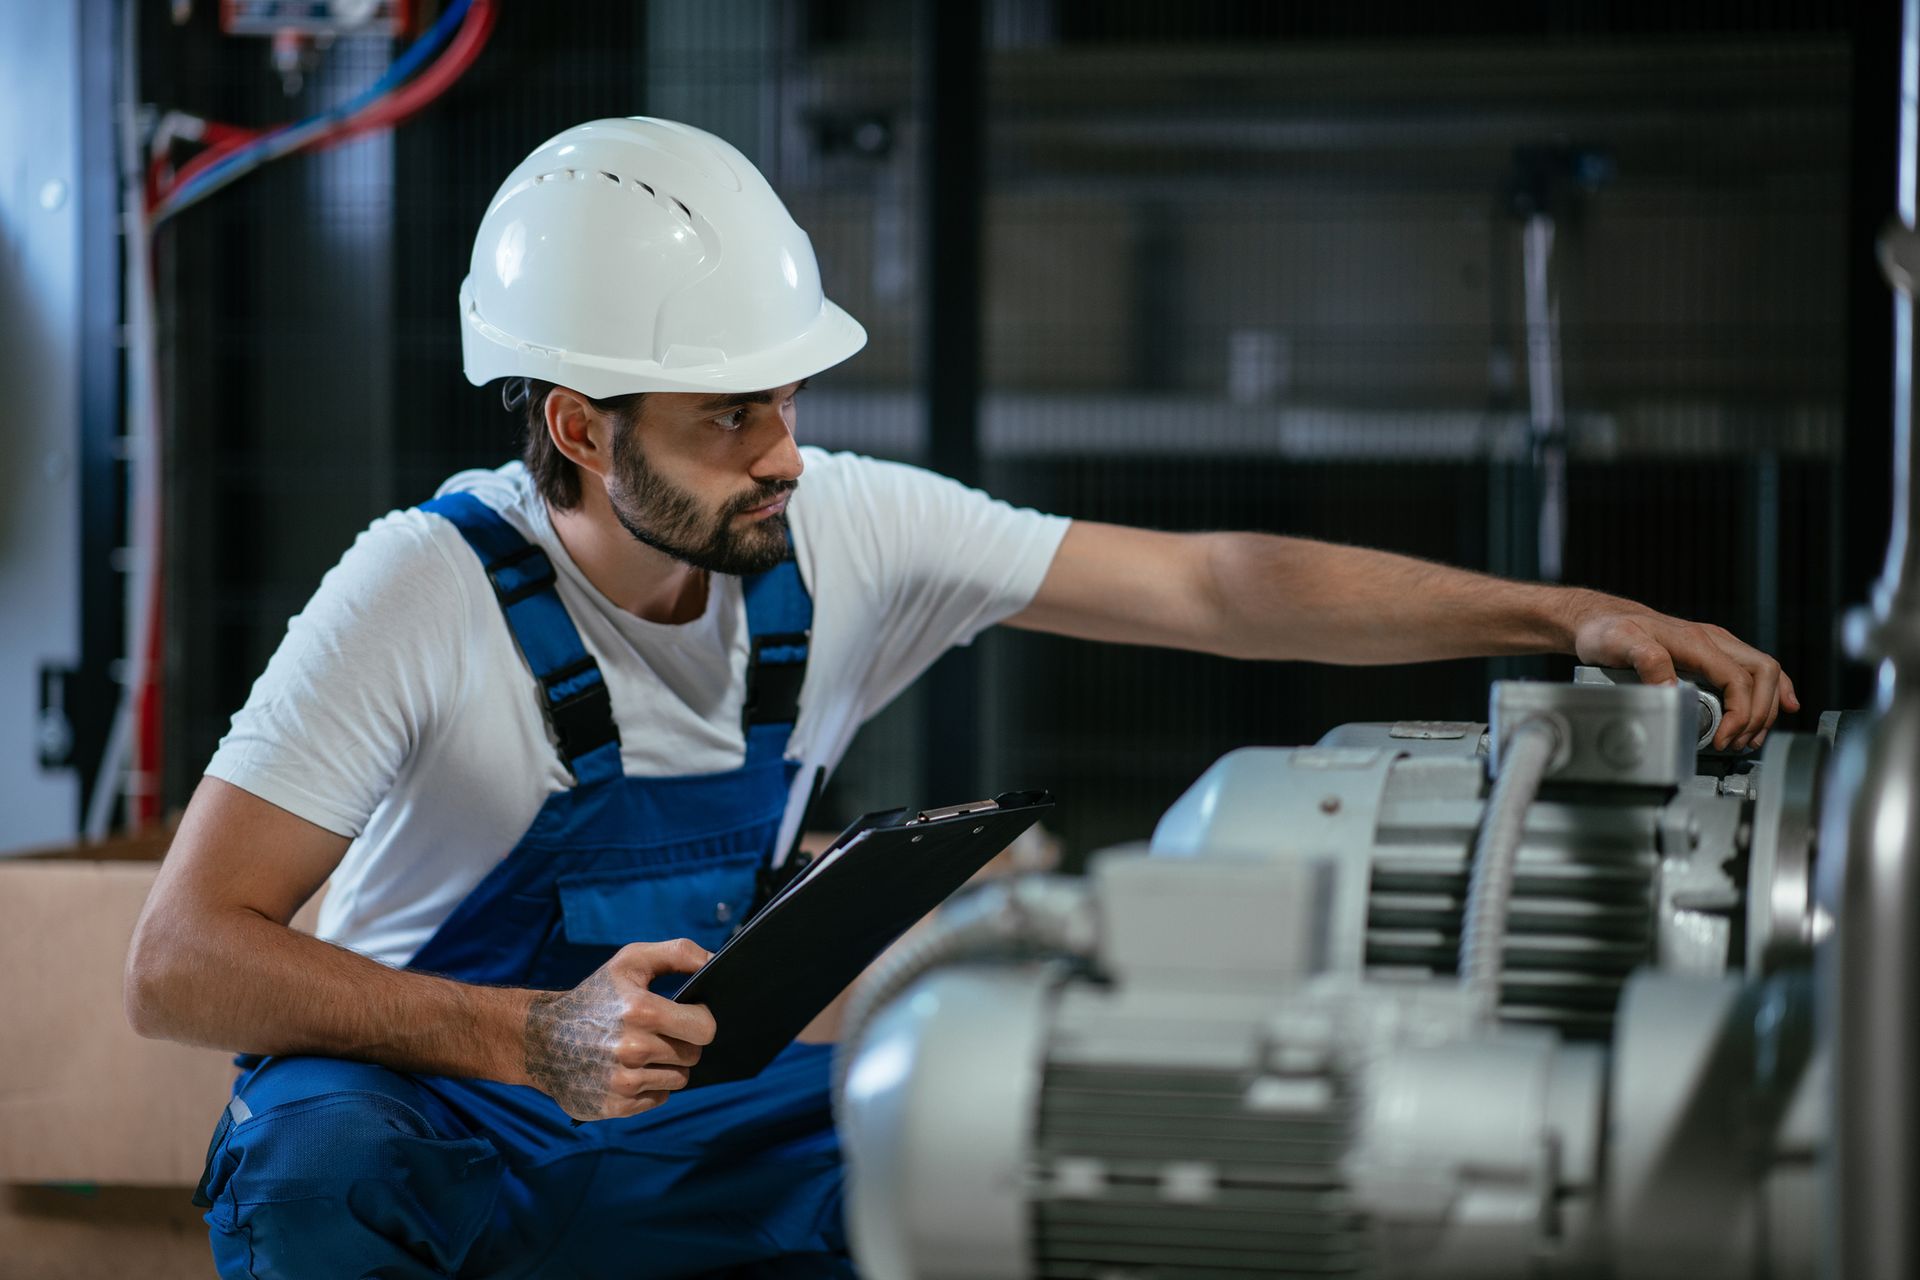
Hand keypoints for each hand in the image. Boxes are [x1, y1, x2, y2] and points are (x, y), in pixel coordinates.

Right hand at [522, 939, 716, 1121]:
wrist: (540, 1039)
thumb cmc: (594, 997)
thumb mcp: (630, 961)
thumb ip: (678, 953)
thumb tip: (715, 962)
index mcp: (640, 1011)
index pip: (705, 1028)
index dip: (700, 1018)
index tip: (687, 1012)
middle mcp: (631, 1049)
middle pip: (693, 1055)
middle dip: (682, 1042)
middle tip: (658, 1031)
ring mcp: (622, 1082)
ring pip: (679, 1079)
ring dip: (668, 1065)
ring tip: (641, 1050)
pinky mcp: (614, 1106)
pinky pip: (659, 1098)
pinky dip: (650, 1085)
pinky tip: (629, 1070)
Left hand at [1570, 606, 1799, 750]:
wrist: (1599, 620)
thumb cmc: (1607, 631)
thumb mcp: (1619, 643)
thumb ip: (1647, 661)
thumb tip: (1674, 690)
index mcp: (1696, 642)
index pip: (1738, 679)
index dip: (1740, 713)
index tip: (1724, 739)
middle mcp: (1713, 641)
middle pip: (1763, 674)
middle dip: (1760, 714)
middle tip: (1738, 743)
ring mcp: (1715, 646)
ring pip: (1764, 673)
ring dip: (1765, 708)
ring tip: (1749, 739)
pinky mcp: (1711, 655)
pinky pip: (1753, 670)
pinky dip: (1772, 690)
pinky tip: (1781, 707)